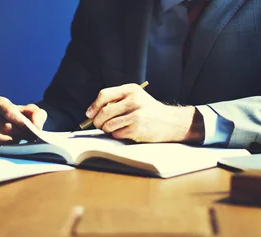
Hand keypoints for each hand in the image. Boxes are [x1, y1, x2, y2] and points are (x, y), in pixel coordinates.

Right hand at [0, 96, 46, 150]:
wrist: (19, 133)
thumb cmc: (24, 119)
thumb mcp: (34, 112)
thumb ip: (37, 115)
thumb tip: (35, 126)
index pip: (7, 109)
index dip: (20, 120)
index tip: (29, 128)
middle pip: (5, 126)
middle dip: (20, 133)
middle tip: (29, 137)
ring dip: (11, 142)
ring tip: (20, 142)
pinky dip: (1, 149)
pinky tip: (10, 149)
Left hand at [86, 84, 203, 142]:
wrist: (171, 122)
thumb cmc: (150, 111)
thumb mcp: (136, 98)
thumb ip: (118, 100)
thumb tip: (92, 112)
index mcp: (131, 90)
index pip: (104, 95)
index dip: (94, 106)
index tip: (89, 114)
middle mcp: (134, 100)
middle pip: (104, 111)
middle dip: (97, 121)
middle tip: (98, 125)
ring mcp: (136, 114)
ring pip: (108, 124)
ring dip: (106, 129)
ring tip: (112, 129)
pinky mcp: (138, 128)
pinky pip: (117, 134)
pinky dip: (116, 135)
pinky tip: (124, 132)